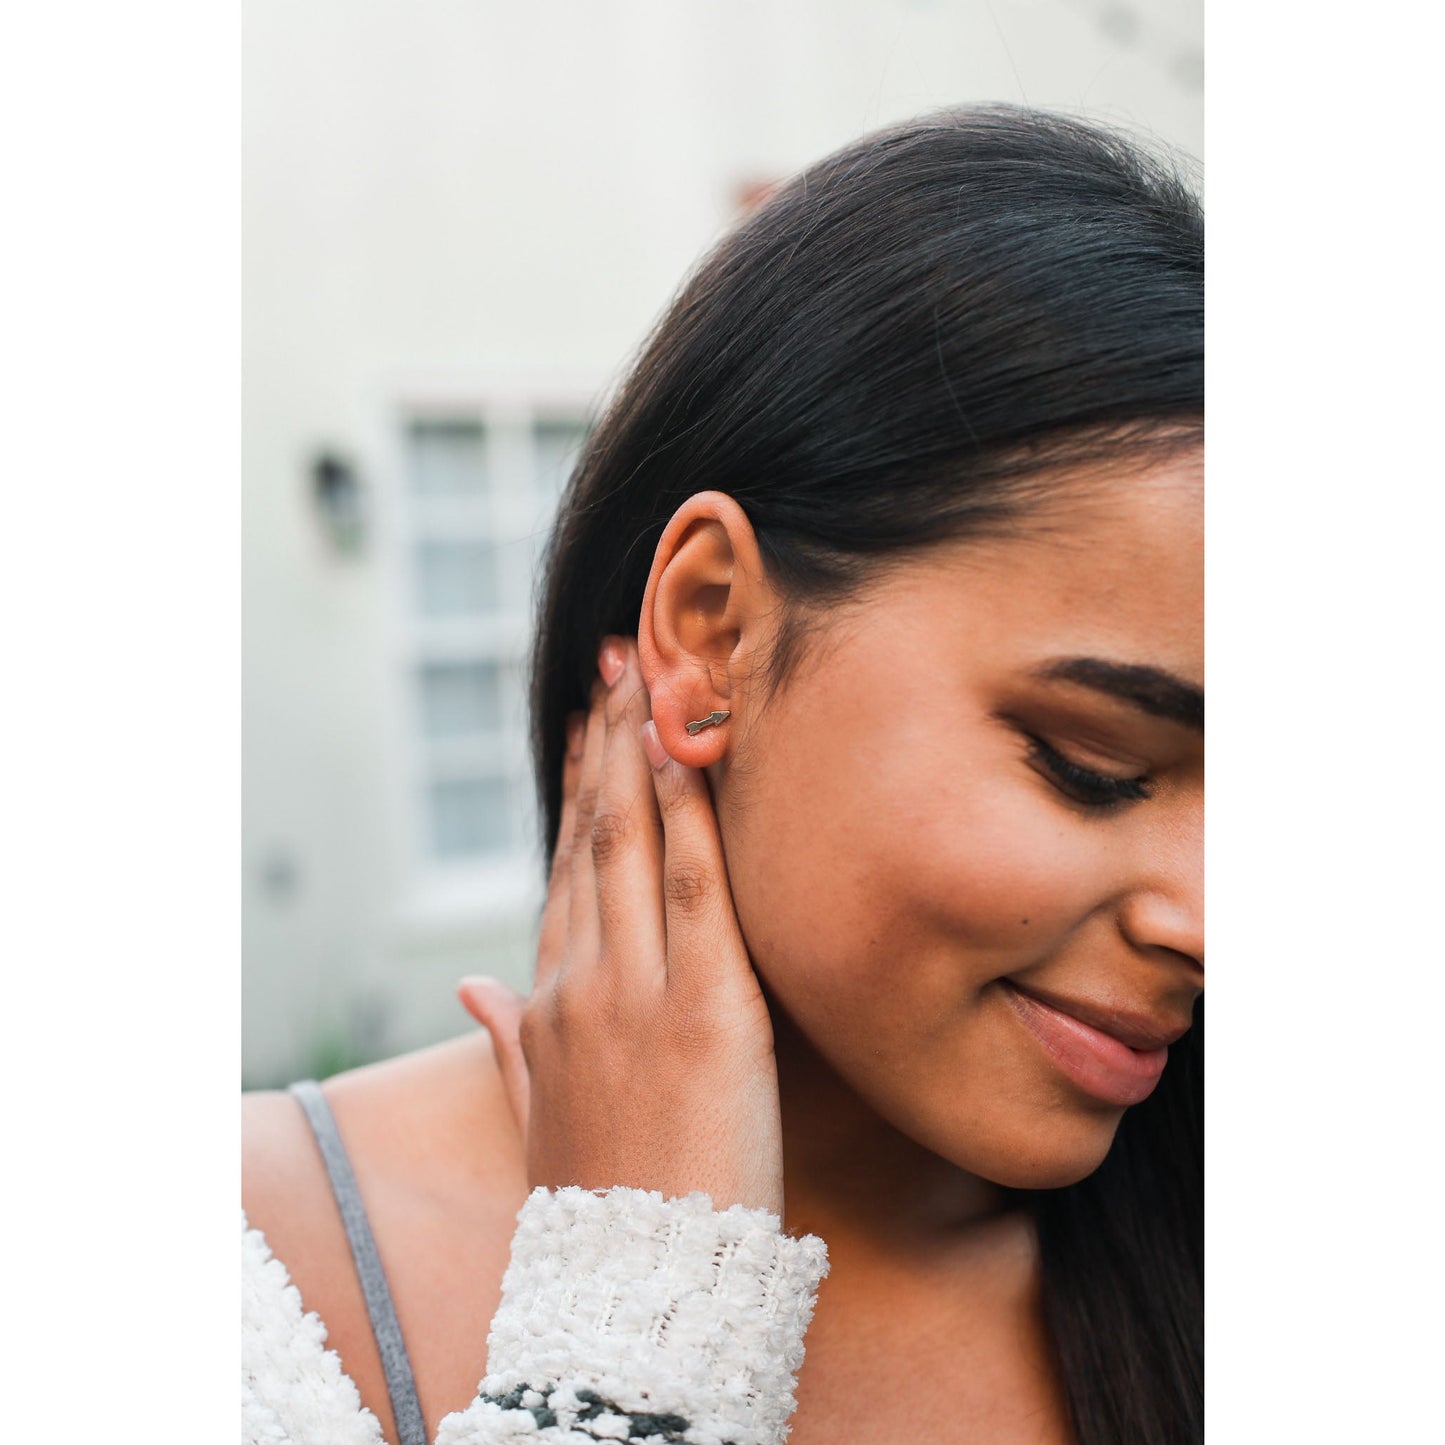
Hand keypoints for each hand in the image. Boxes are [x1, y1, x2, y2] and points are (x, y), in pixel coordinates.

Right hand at [459, 637, 783, 1216]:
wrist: (635, 1290)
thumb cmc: (598, 1200)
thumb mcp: (535, 1113)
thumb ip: (502, 1041)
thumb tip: (470, 990)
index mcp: (549, 999)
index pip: (563, 866)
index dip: (575, 788)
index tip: (587, 724)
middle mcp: (584, 978)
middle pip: (593, 833)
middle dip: (606, 739)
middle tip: (619, 658)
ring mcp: (640, 989)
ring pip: (634, 840)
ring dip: (642, 748)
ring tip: (653, 670)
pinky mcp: (709, 1009)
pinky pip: (696, 888)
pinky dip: (691, 811)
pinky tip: (692, 747)